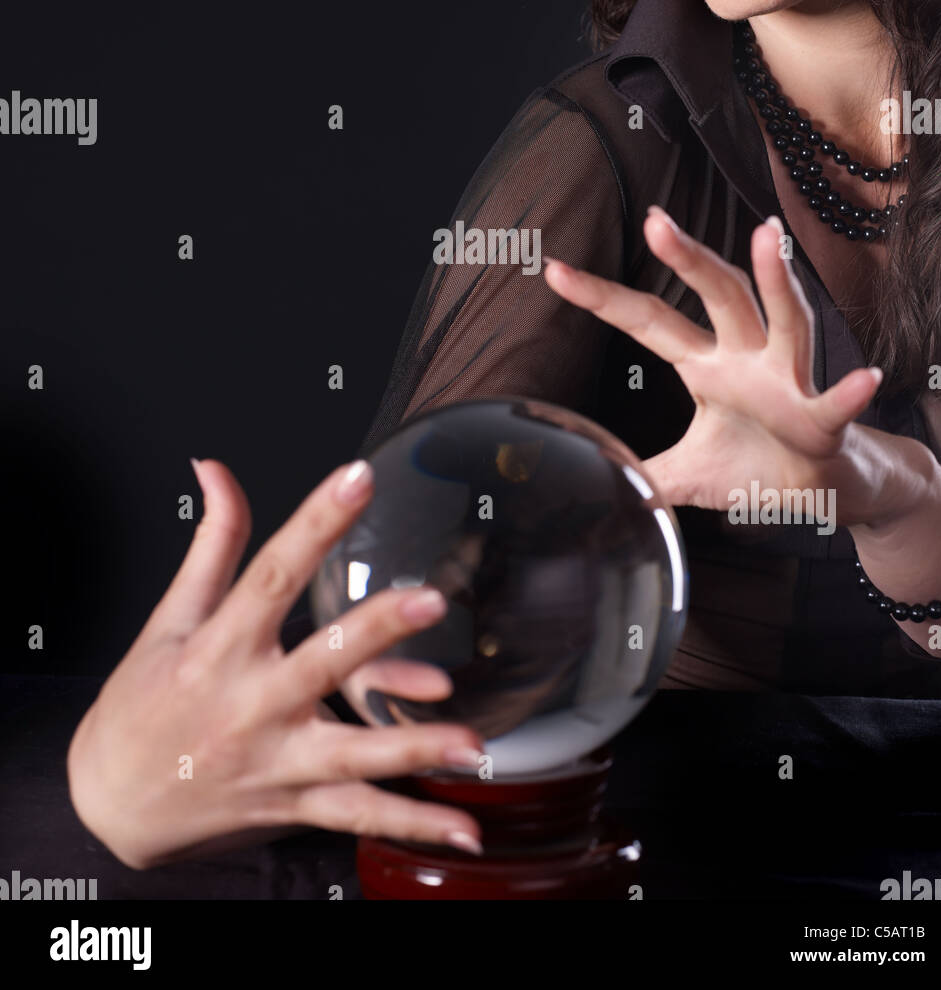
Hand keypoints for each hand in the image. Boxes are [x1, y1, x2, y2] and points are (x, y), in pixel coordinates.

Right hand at [66, 459, 484, 869]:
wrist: (110, 804)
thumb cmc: (140, 704)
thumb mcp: (169, 618)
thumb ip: (211, 543)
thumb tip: (215, 469)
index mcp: (218, 648)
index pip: (271, 573)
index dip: (315, 522)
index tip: (357, 477)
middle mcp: (250, 705)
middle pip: (320, 662)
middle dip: (377, 632)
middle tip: (431, 600)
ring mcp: (274, 762)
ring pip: (350, 756)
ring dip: (412, 748)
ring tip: (470, 740)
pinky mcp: (292, 804)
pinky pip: (358, 817)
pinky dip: (411, 826)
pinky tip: (463, 831)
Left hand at [543, 207, 885, 525]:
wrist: (825, 488)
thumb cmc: (757, 464)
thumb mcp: (688, 472)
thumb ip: (643, 474)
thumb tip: (598, 483)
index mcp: (707, 365)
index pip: (648, 321)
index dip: (603, 297)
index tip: (555, 269)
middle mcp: (746, 359)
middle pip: (718, 295)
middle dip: (689, 258)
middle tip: (655, 221)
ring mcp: (787, 383)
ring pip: (784, 322)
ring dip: (778, 282)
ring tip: (768, 239)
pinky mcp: (822, 422)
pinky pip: (835, 405)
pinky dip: (850, 394)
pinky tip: (864, 378)